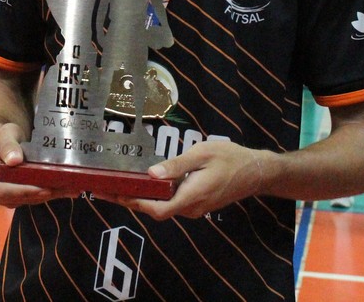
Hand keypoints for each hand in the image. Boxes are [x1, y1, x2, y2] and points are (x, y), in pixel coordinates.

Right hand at [0, 123, 77, 206]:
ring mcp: (0, 195)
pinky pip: (29, 198)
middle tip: (65, 189)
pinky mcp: (12, 197)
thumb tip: (14, 160)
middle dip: (41, 195)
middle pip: (16, 198)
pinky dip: (47, 195)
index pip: (3, 189)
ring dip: (48, 197)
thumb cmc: (2, 135)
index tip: (45, 189)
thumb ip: (9, 145)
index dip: (24, 191)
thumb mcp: (5, 133)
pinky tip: (65, 190)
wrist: (0, 142)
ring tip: (70, 189)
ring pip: (25, 200)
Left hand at [102, 141, 263, 219]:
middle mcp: (191, 207)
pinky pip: (172, 202)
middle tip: (106, 189)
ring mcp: (195, 208)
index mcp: (191, 196)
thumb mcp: (202, 154)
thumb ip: (176, 165)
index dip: (132, 204)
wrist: (256, 172)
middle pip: (155, 210)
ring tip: (120, 185)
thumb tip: (151, 174)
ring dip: (142, 198)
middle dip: (130, 200)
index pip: (156, 209)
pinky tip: (146, 183)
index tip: (112, 195)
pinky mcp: (197, 204)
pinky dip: (156, 195)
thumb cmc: (231, 159)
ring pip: (163, 206)